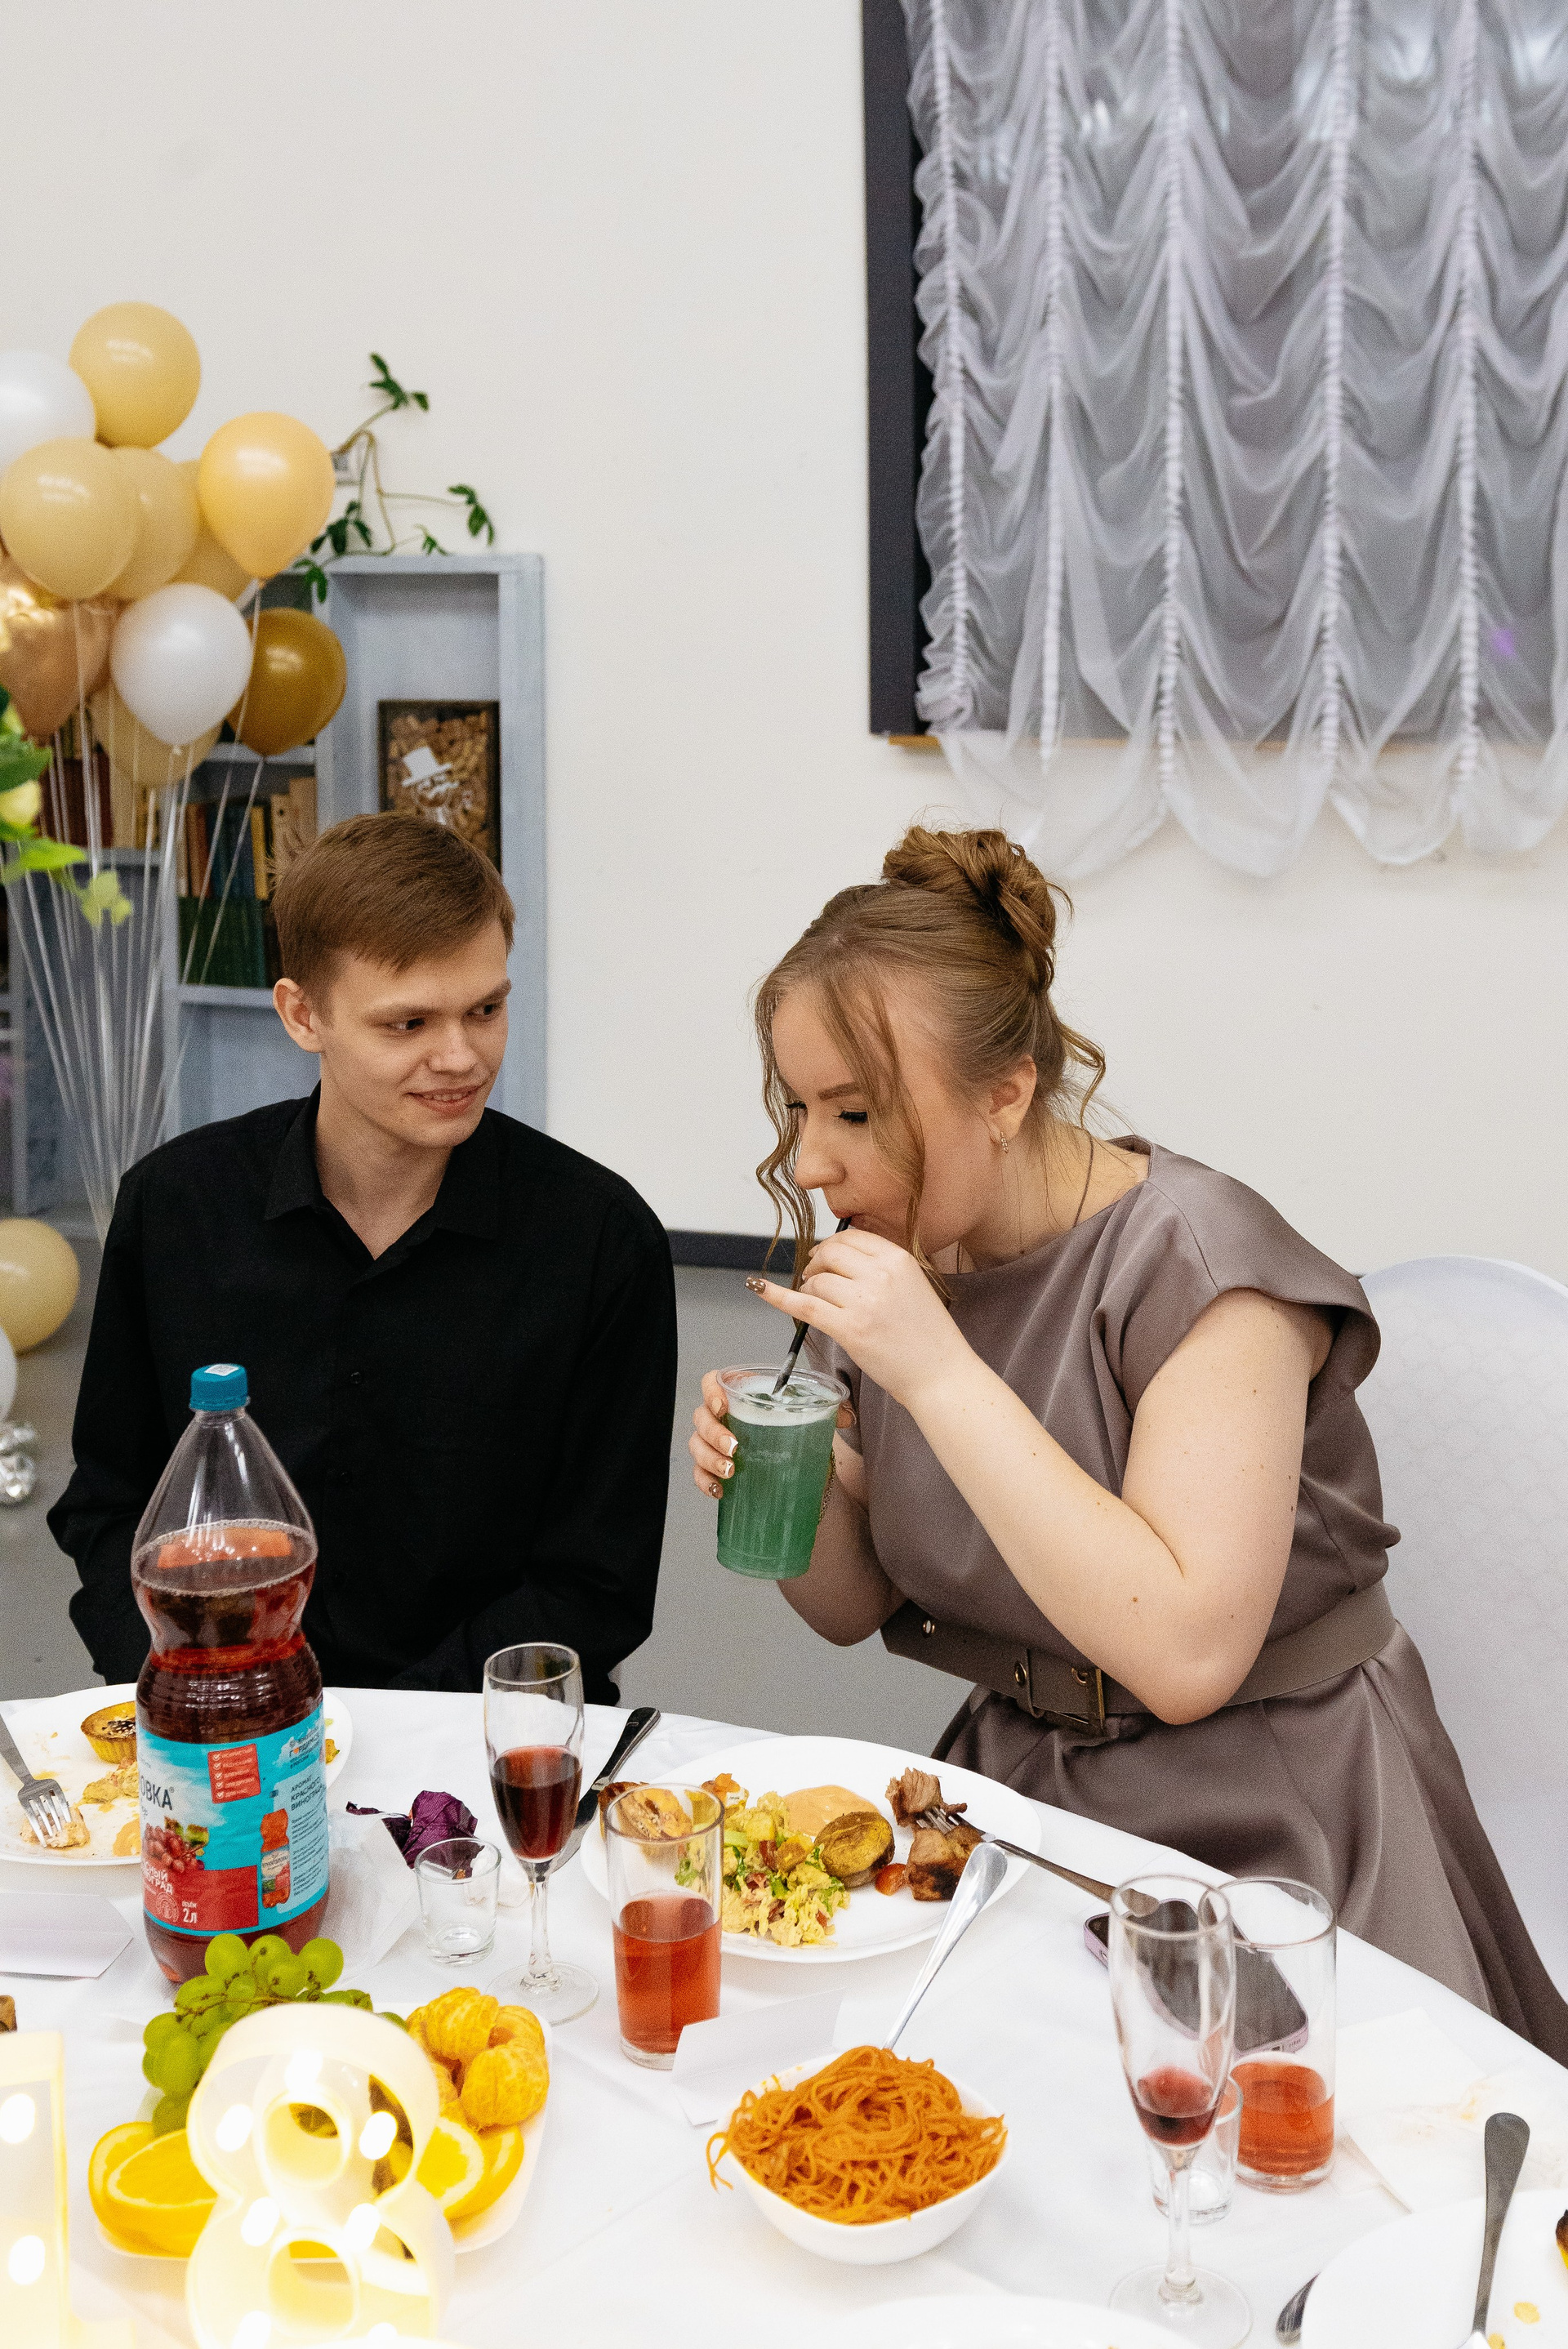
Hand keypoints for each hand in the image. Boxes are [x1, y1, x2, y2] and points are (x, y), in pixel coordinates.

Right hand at [689, 1368, 861, 1502]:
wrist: (794, 1461)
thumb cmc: (794, 1429)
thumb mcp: (811, 1416)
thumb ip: (830, 1411)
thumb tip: (847, 1417)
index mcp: (740, 1394)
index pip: (713, 1381)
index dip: (710, 1390)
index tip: (723, 1406)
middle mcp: (722, 1416)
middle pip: (701, 1417)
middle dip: (713, 1434)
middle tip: (735, 1448)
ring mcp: (715, 1443)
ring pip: (697, 1445)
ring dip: (709, 1458)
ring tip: (730, 1472)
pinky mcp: (715, 1468)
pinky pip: (698, 1473)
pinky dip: (705, 1482)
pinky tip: (720, 1490)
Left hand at [746, 1228, 969, 1411]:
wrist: (941, 1374)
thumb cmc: (928, 1337)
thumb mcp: (914, 1286)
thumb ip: (882, 1269)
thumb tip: (840, 1255)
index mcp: (899, 1259)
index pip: (851, 1238)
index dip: (831, 1248)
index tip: (824, 1258)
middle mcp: (881, 1274)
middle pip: (830, 1253)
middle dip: (816, 1264)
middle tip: (814, 1280)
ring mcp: (864, 1301)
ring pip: (816, 1280)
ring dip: (809, 1288)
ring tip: (817, 1303)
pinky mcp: (849, 1328)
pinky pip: (804, 1304)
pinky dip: (777, 1296)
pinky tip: (758, 1288)